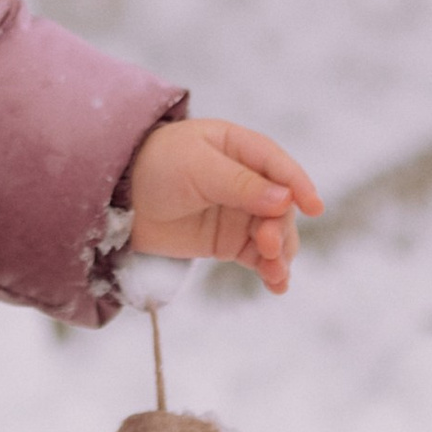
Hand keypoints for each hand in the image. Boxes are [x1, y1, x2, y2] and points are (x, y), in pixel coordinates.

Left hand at [126, 117, 323, 293]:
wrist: (116, 197)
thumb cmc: (155, 165)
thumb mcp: (196, 166)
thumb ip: (240, 183)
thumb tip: (285, 199)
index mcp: (239, 147)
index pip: (278, 165)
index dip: (298, 184)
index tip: (314, 207)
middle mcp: (246, 180)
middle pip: (281, 206)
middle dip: (281, 227)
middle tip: (268, 245)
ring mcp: (240, 213)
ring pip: (276, 234)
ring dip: (281, 253)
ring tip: (274, 272)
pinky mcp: (229, 242)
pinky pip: (259, 257)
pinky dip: (271, 270)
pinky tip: (277, 285)